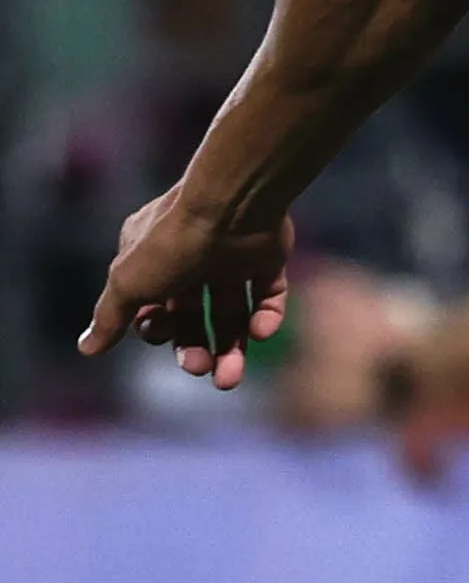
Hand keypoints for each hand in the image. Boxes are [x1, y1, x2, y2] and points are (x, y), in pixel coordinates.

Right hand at [81, 190, 291, 388]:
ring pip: (231, 312)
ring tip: (229, 378)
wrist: (234, 203)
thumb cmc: (172, 243)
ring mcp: (232, 258)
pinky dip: (266, 317)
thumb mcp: (128, 283)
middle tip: (202, 370)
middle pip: (193, 317)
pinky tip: (259, 332)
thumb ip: (109, 317)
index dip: (157, 329)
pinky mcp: (267, 257)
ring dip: (231, 346)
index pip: (153, 306)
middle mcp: (192, 258)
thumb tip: (86, 349)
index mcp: (152, 259)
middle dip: (195, 348)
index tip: (161, 332)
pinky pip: (268, 295)